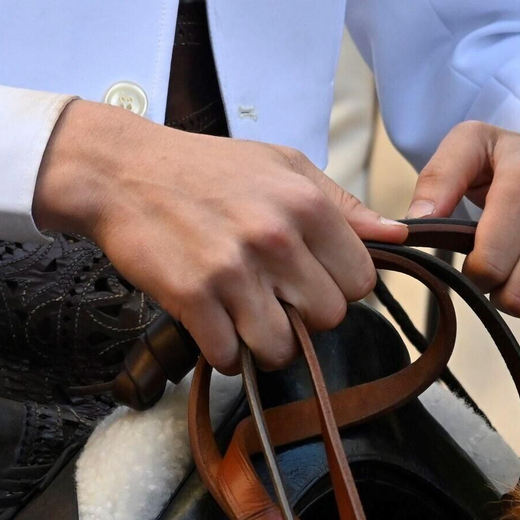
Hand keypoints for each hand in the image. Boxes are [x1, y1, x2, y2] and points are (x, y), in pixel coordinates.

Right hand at [33, 100, 407, 370]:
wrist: (122, 172)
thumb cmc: (203, 168)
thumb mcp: (282, 165)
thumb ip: (341, 203)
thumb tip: (398, 234)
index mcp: (306, 204)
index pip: (361, 281)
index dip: (337, 286)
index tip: (309, 279)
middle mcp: (275, 239)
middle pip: (327, 318)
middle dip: (303, 317)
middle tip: (273, 299)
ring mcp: (232, 271)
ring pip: (281, 348)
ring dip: (264, 344)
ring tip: (244, 320)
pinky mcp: (192, 298)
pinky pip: (228, 355)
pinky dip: (223, 351)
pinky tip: (213, 325)